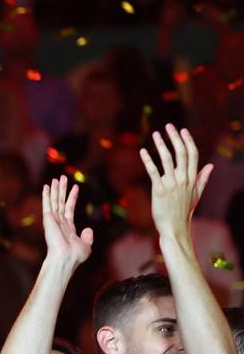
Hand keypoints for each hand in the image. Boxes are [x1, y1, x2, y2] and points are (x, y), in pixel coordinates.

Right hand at [40, 176, 91, 268]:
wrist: (66, 258)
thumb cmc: (75, 256)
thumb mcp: (86, 246)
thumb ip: (88, 237)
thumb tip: (88, 229)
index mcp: (68, 227)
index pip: (69, 208)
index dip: (72, 197)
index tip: (75, 187)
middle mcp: (59, 222)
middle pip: (61, 202)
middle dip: (62, 190)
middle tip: (62, 178)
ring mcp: (53, 220)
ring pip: (55, 201)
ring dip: (55, 189)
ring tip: (56, 178)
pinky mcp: (48, 219)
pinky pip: (48, 204)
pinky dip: (46, 195)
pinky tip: (47, 186)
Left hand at [140, 124, 213, 238]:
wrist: (174, 227)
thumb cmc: (184, 211)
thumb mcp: (196, 194)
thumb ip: (202, 179)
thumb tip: (210, 166)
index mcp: (192, 178)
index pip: (192, 155)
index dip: (187, 141)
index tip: (182, 130)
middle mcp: (183, 179)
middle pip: (181, 153)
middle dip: (175, 138)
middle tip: (168, 126)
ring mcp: (171, 184)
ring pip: (167, 160)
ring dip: (161, 145)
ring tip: (155, 134)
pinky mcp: (159, 190)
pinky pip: (153, 172)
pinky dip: (147, 160)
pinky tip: (142, 151)